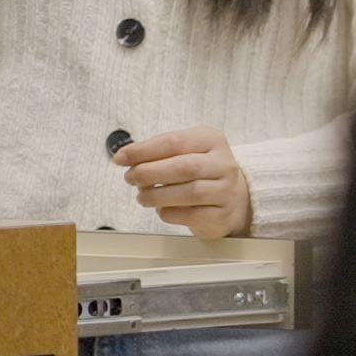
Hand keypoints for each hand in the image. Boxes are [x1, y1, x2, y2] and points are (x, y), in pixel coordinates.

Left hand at [116, 127, 253, 238]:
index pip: (175, 141)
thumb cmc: (201, 173)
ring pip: (189, 192)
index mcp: (212, 140)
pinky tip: (161, 209)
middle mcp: (224, 164)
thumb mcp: (185, 152)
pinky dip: (168, 212)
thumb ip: (158, 152)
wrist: (233, 198)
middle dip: (149, 172)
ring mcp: (226, 191)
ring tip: (143, 196)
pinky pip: (190, 215)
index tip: (122, 158)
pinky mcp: (222, 215)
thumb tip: (126, 157)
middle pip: (183, 166)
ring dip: (156, 195)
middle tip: (130, 178)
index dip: (144, 150)